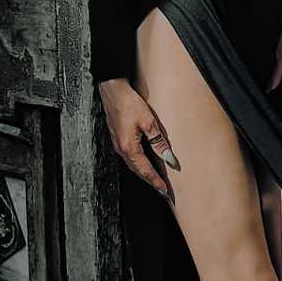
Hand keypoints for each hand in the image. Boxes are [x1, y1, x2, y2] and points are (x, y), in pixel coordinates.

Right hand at [98, 78, 177, 199]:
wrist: (112, 90)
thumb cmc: (128, 103)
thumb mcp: (148, 122)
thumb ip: (158, 142)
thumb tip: (169, 158)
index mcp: (129, 147)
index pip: (145, 170)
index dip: (155, 181)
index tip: (165, 191)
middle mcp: (121, 148)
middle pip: (137, 171)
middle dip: (150, 181)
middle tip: (161, 190)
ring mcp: (118, 144)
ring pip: (132, 165)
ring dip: (143, 173)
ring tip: (154, 180)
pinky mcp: (118, 138)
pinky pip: (129, 157)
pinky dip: (138, 164)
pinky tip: (143, 163)